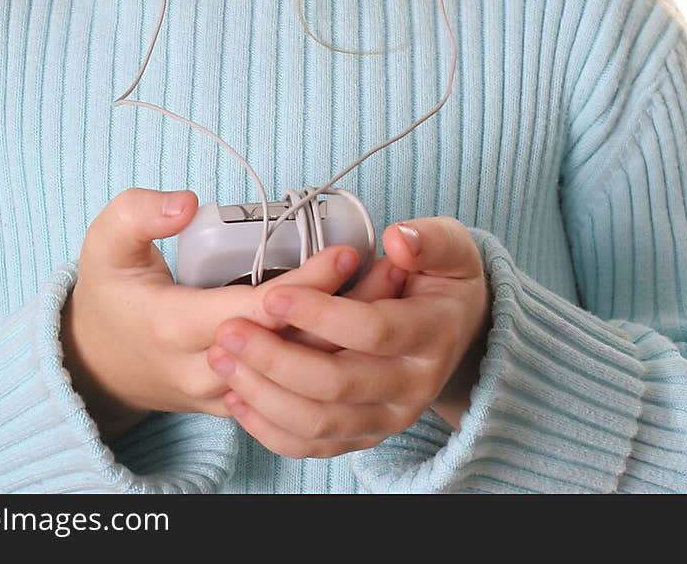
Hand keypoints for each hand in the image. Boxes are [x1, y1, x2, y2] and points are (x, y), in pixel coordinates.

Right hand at [60, 188, 366, 443]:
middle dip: (346, 312)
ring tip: (390, 293)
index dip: (307, 285)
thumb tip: (188, 201)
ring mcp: (221, 394)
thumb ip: (141, 213)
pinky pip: (291, 386)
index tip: (345, 252)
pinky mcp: (236, 403)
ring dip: (346, 337)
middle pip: (290, 349)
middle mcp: (202, 369)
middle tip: (392, 271)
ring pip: (297, 374)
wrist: (96, 364)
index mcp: (172, 326)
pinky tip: (362, 323)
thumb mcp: (106, 241)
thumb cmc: (108, 293)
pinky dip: (327, 355)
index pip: (258, 312)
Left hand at [206, 216, 490, 456]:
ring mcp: (389, 417)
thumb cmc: (446, 280)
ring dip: (263, 395)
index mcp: (432, 334)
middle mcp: (413, 386)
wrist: (462, 332)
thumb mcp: (451, 246)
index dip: (319, 314)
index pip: (371, 330)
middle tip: (230, 331)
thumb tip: (398, 241)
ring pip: (319, 422)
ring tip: (223, 359)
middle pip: (337, 384)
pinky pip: (314, 445)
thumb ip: (427, 239)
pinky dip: (271, 429)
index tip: (271, 296)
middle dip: (275, 359)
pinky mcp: (366, 435)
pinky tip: (237, 398)